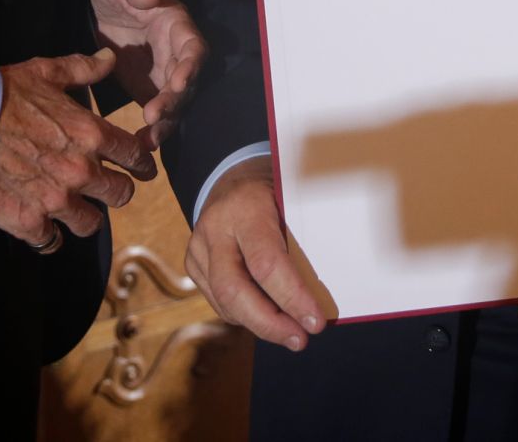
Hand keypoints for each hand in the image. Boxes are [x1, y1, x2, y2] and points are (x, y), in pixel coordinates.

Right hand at [0, 48, 157, 246]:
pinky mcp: (28, 222)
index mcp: (91, 135)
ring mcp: (55, 201)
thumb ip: (83, 68)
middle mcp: (80, 172)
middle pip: (121, 194)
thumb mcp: (46, 72)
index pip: (136, 156)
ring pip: (91, 223)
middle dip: (117, 189)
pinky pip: (52, 241)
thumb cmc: (5, 93)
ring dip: (85, 214)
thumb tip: (110, 58)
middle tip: (107, 186)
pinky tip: (43, 223)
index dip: (143, 164)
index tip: (142, 169)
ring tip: (75, 207)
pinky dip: (49, 235)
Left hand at [90, 0, 205, 148]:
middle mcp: (176, 51)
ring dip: (165, 122)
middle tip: (153, 116)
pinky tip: (138, 144)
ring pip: (175, 103)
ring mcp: (163, 72)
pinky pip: (157, 112)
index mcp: (176, 23)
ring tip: (147, 141)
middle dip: (173, 101)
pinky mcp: (148, 87)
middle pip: (186, 82)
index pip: (193, 47)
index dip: (190, 65)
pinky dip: (151, 129)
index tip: (178, 82)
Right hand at [186, 157, 327, 351]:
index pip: (266, 263)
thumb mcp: (289, 202)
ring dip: (260, 325)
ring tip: (291, 333)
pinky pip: (219, 302)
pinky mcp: (193, 264)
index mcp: (245, 208)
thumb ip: (299, 241)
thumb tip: (325, 296)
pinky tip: (268, 317)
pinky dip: (245, 316)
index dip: (292, 298)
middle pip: (234, 290)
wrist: (232, 177)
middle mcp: (215, 228)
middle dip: (269, 324)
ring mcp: (198, 248)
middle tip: (300, 340)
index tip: (316, 323)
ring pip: (224, 302)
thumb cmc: (273, 192)